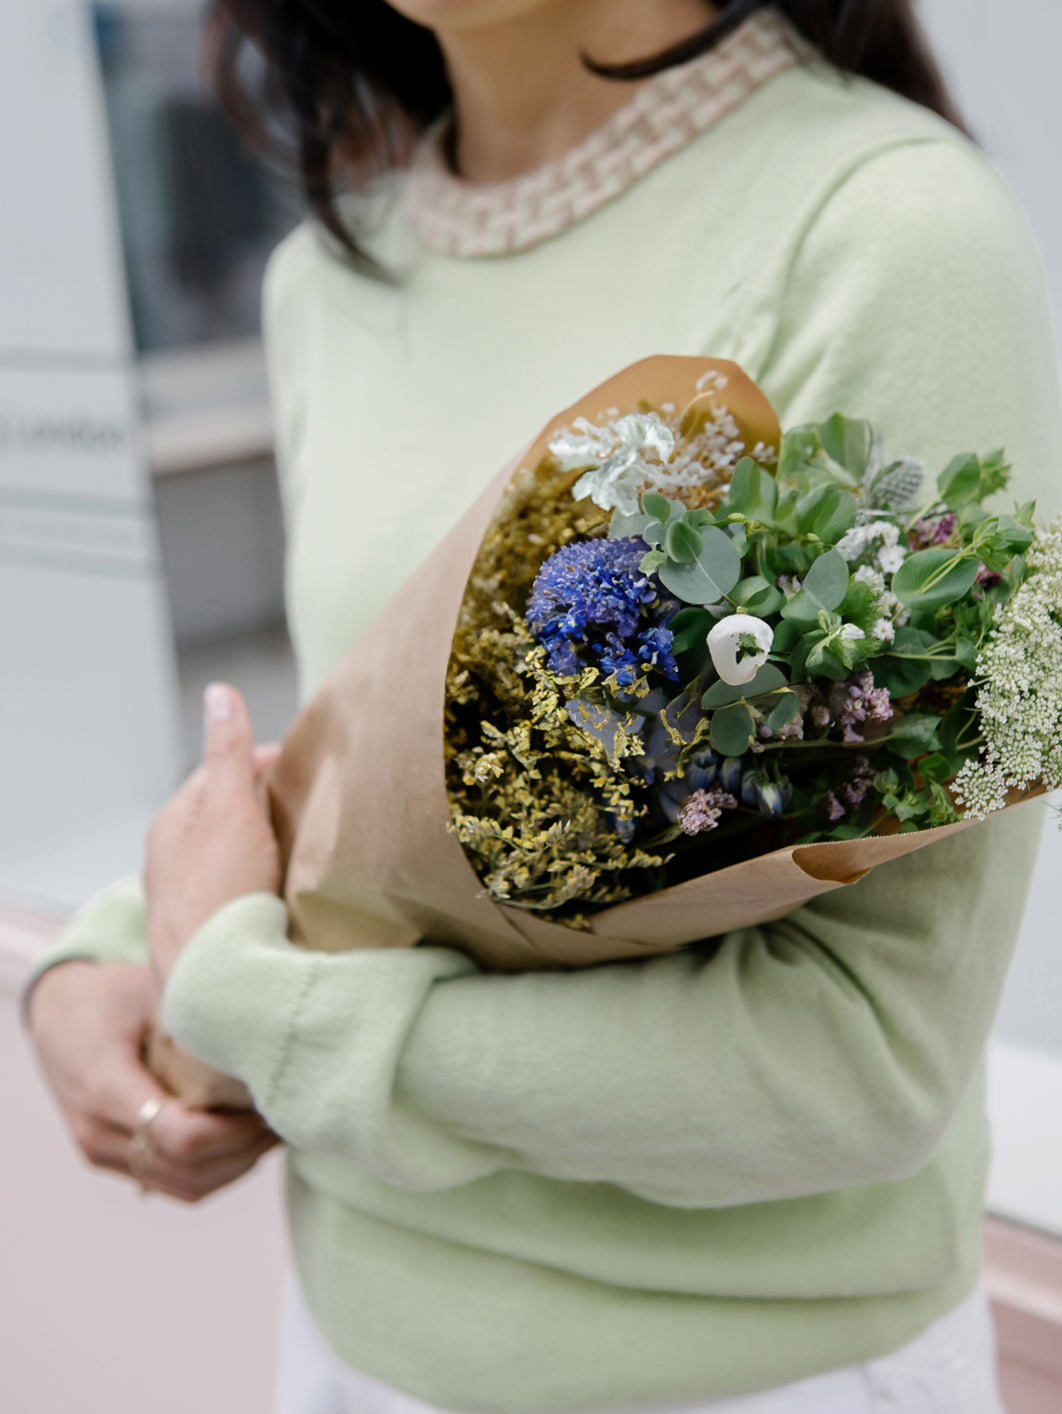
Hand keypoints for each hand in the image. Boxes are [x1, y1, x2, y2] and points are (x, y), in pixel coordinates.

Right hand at [28, 961, 278, 1200]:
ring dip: (235, 1166)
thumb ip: (193, 1015)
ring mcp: (100, 1152)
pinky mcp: (111, 1158)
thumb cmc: (107, 995)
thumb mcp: (148, 989)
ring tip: (272, 1129)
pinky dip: (214, 1170)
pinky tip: (244, 1140)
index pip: (181, 1137)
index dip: (235, 1131)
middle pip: (189, 1170)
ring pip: (185, 1187)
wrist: (56, 1016)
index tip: (268, 1103)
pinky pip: (172, 1183)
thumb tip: (258, 1032)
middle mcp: (97, 1132)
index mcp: (104, 1089)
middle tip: (284, 1116)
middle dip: (245, 1149)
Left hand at [145, 682, 281, 986]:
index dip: (259, 761)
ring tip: (302, 845)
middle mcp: (170, 858)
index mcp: (172, 822)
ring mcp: (187, 897)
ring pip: (230, 853)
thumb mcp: (229, 808)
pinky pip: (237, 889)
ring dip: (262, 843)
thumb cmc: (220, 892)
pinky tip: (283, 890)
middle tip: (310, 804)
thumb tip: (217, 691)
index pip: (218, 771)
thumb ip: (228, 752)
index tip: (300, 766)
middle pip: (224, 813)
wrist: (212, 982)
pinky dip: (260, 878)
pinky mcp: (205, 930)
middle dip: (263, 802)